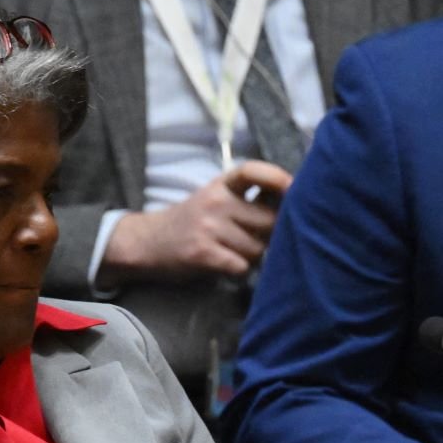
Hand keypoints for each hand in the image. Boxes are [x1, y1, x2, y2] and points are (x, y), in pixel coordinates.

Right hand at [103, 161, 293, 277]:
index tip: (292, 187)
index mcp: (221, 185)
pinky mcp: (202, 252)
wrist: (147, 242)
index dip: (276, 177)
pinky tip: (227, 266)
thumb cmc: (192, 222)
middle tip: (258, 240)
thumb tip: (295, 206)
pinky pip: (241, 266)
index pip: (252, 171)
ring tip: (235, 254)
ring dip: (253, 257)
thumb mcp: (215, 199)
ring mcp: (208, 226)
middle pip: (268, 220)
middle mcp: (215, 201)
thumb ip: (247, 200)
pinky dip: (239, 271)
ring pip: (257, 248)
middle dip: (271, 236)